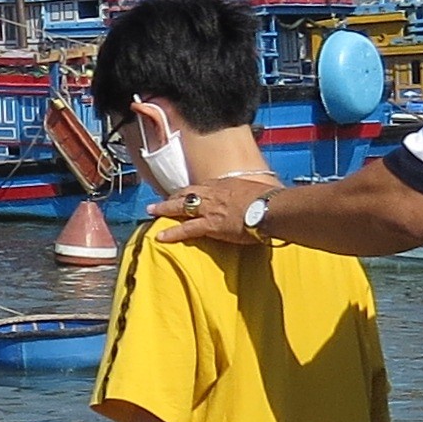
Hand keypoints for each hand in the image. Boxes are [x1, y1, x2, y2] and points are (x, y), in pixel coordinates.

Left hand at [148, 171, 283, 248]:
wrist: (271, 208)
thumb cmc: (271, 200)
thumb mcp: (259, 190)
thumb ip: (252, 194)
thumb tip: (258, 197)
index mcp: (226, 185)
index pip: (203, 186)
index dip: (192, 190)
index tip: (184, 193)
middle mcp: (214, 194)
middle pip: (187, 193)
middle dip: (172, 196)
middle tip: (160, 200)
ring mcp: (210, 209)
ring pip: (181, 207)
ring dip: (164, 209)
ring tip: (152, 211)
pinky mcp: (210, 225)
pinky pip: (186, 229)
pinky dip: (172, 232)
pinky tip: (160, 236)